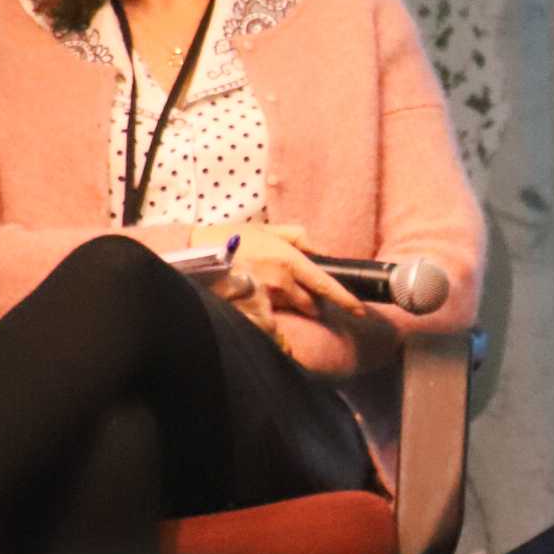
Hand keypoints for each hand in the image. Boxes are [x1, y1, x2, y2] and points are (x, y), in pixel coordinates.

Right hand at [214, 227, 392, 357]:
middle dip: (309, 302)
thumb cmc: (230, 238)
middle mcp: (282, 280)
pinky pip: (269, 325)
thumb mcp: (267, 228)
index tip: (359, 310)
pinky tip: (263, 316)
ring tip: (271, 297)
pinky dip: (270, 323)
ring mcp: (266, 297)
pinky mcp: (249, 310)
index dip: (345, 300)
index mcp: (290, 259)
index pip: (325, 284)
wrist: (195, 252)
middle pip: (308, 303)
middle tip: (298, 296)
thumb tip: (319, 250)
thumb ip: (297, 237)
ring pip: (288, 312)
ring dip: (287, 308)